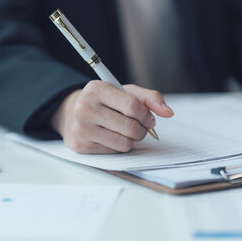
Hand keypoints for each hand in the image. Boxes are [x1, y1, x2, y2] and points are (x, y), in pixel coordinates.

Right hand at [51, 81, 173, 153]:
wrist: (72, 113)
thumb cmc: (105, 102)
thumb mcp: (125, 92)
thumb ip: (149, 98)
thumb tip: (168, 112)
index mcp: (96, 89)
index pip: (132, 106)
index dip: (146, 115)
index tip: (149, 118)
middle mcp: (85, 107)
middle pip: (130, 127)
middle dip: (142, 130)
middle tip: (140, 127)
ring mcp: (81, 128)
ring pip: (124, 142)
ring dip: (132, 140)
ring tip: (127, 131)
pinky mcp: (81, 146)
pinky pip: (114, 151)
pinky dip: (119, 146)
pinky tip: (112, 137)